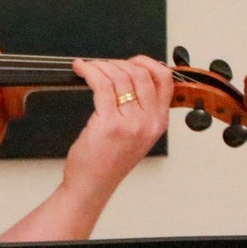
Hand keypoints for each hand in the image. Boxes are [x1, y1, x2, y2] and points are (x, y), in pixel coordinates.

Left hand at [65, 55, 172, 198]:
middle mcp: (149, 122)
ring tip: (88, 67)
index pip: (165, 79)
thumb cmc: (108, 161)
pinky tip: (81, 69)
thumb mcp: (136, 135)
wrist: (92, 185)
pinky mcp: (109, 124)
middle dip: (118, 63)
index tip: (129, 61)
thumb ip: (140, 109)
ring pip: (120, 77)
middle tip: (102, 65)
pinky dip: (89, 71)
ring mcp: (131, 124)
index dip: (147, 63)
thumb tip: (130, 75)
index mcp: (159, 122)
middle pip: (141, 73)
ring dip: (101, 66)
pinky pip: (102, 85)